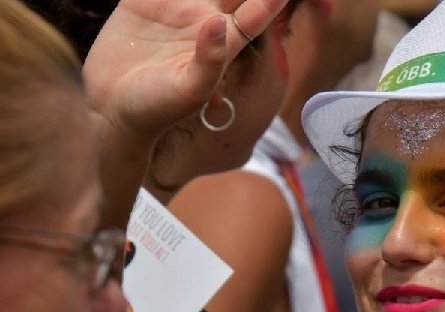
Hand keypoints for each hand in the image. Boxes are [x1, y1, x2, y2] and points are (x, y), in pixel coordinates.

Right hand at [83, 0, 287, 140]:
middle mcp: (206, 17)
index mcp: (227, 40)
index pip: (257, 12)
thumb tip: (217, 23)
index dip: (271, 0)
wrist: (113, 109)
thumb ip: (209, 62)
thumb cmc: (158, 109)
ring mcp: (176, 6)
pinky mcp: (142, 0)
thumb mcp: (188, 91)